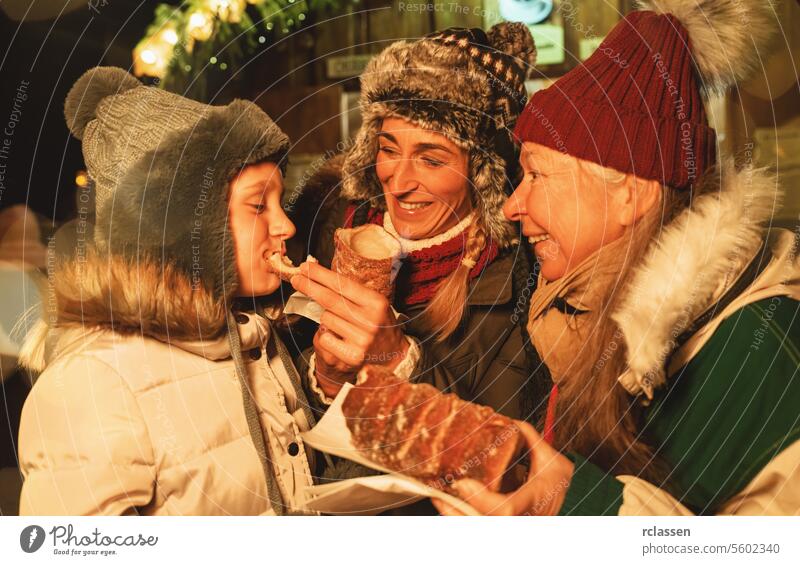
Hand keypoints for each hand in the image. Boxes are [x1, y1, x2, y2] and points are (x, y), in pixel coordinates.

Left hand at [291, 262, 408, 378]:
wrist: (394, 355)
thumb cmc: (379, 324)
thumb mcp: (373, 303)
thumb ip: (351, 292)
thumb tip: (319, 276)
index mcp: (376, 303)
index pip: (343, 285)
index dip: (321, 275)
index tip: (306, 267)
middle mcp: (370, 321)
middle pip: (330, 300)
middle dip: (310, 287)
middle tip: (296, 279)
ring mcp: (361, 340)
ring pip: (325, 319)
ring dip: (325, 316)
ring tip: (340, 321)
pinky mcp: (352, 356)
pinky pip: (325, 338)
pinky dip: (326, 335)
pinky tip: (338, 336)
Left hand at [431, 421, 573, 515]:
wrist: (574, 503)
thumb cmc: (561, 483)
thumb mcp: (551, 458)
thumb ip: (529, 437)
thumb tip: (508, 421)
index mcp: (533, 498)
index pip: (505, 508)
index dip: (481, 500)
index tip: (463, 484)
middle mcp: (522, 518)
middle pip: (484, 523)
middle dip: (457, 511)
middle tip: (438, 494)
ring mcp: (515, 526)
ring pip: (479, 528)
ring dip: (455, 516)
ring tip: (439, 499)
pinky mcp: (508, 528)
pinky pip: (480, 526)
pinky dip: (462, 518)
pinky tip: (450, 507)